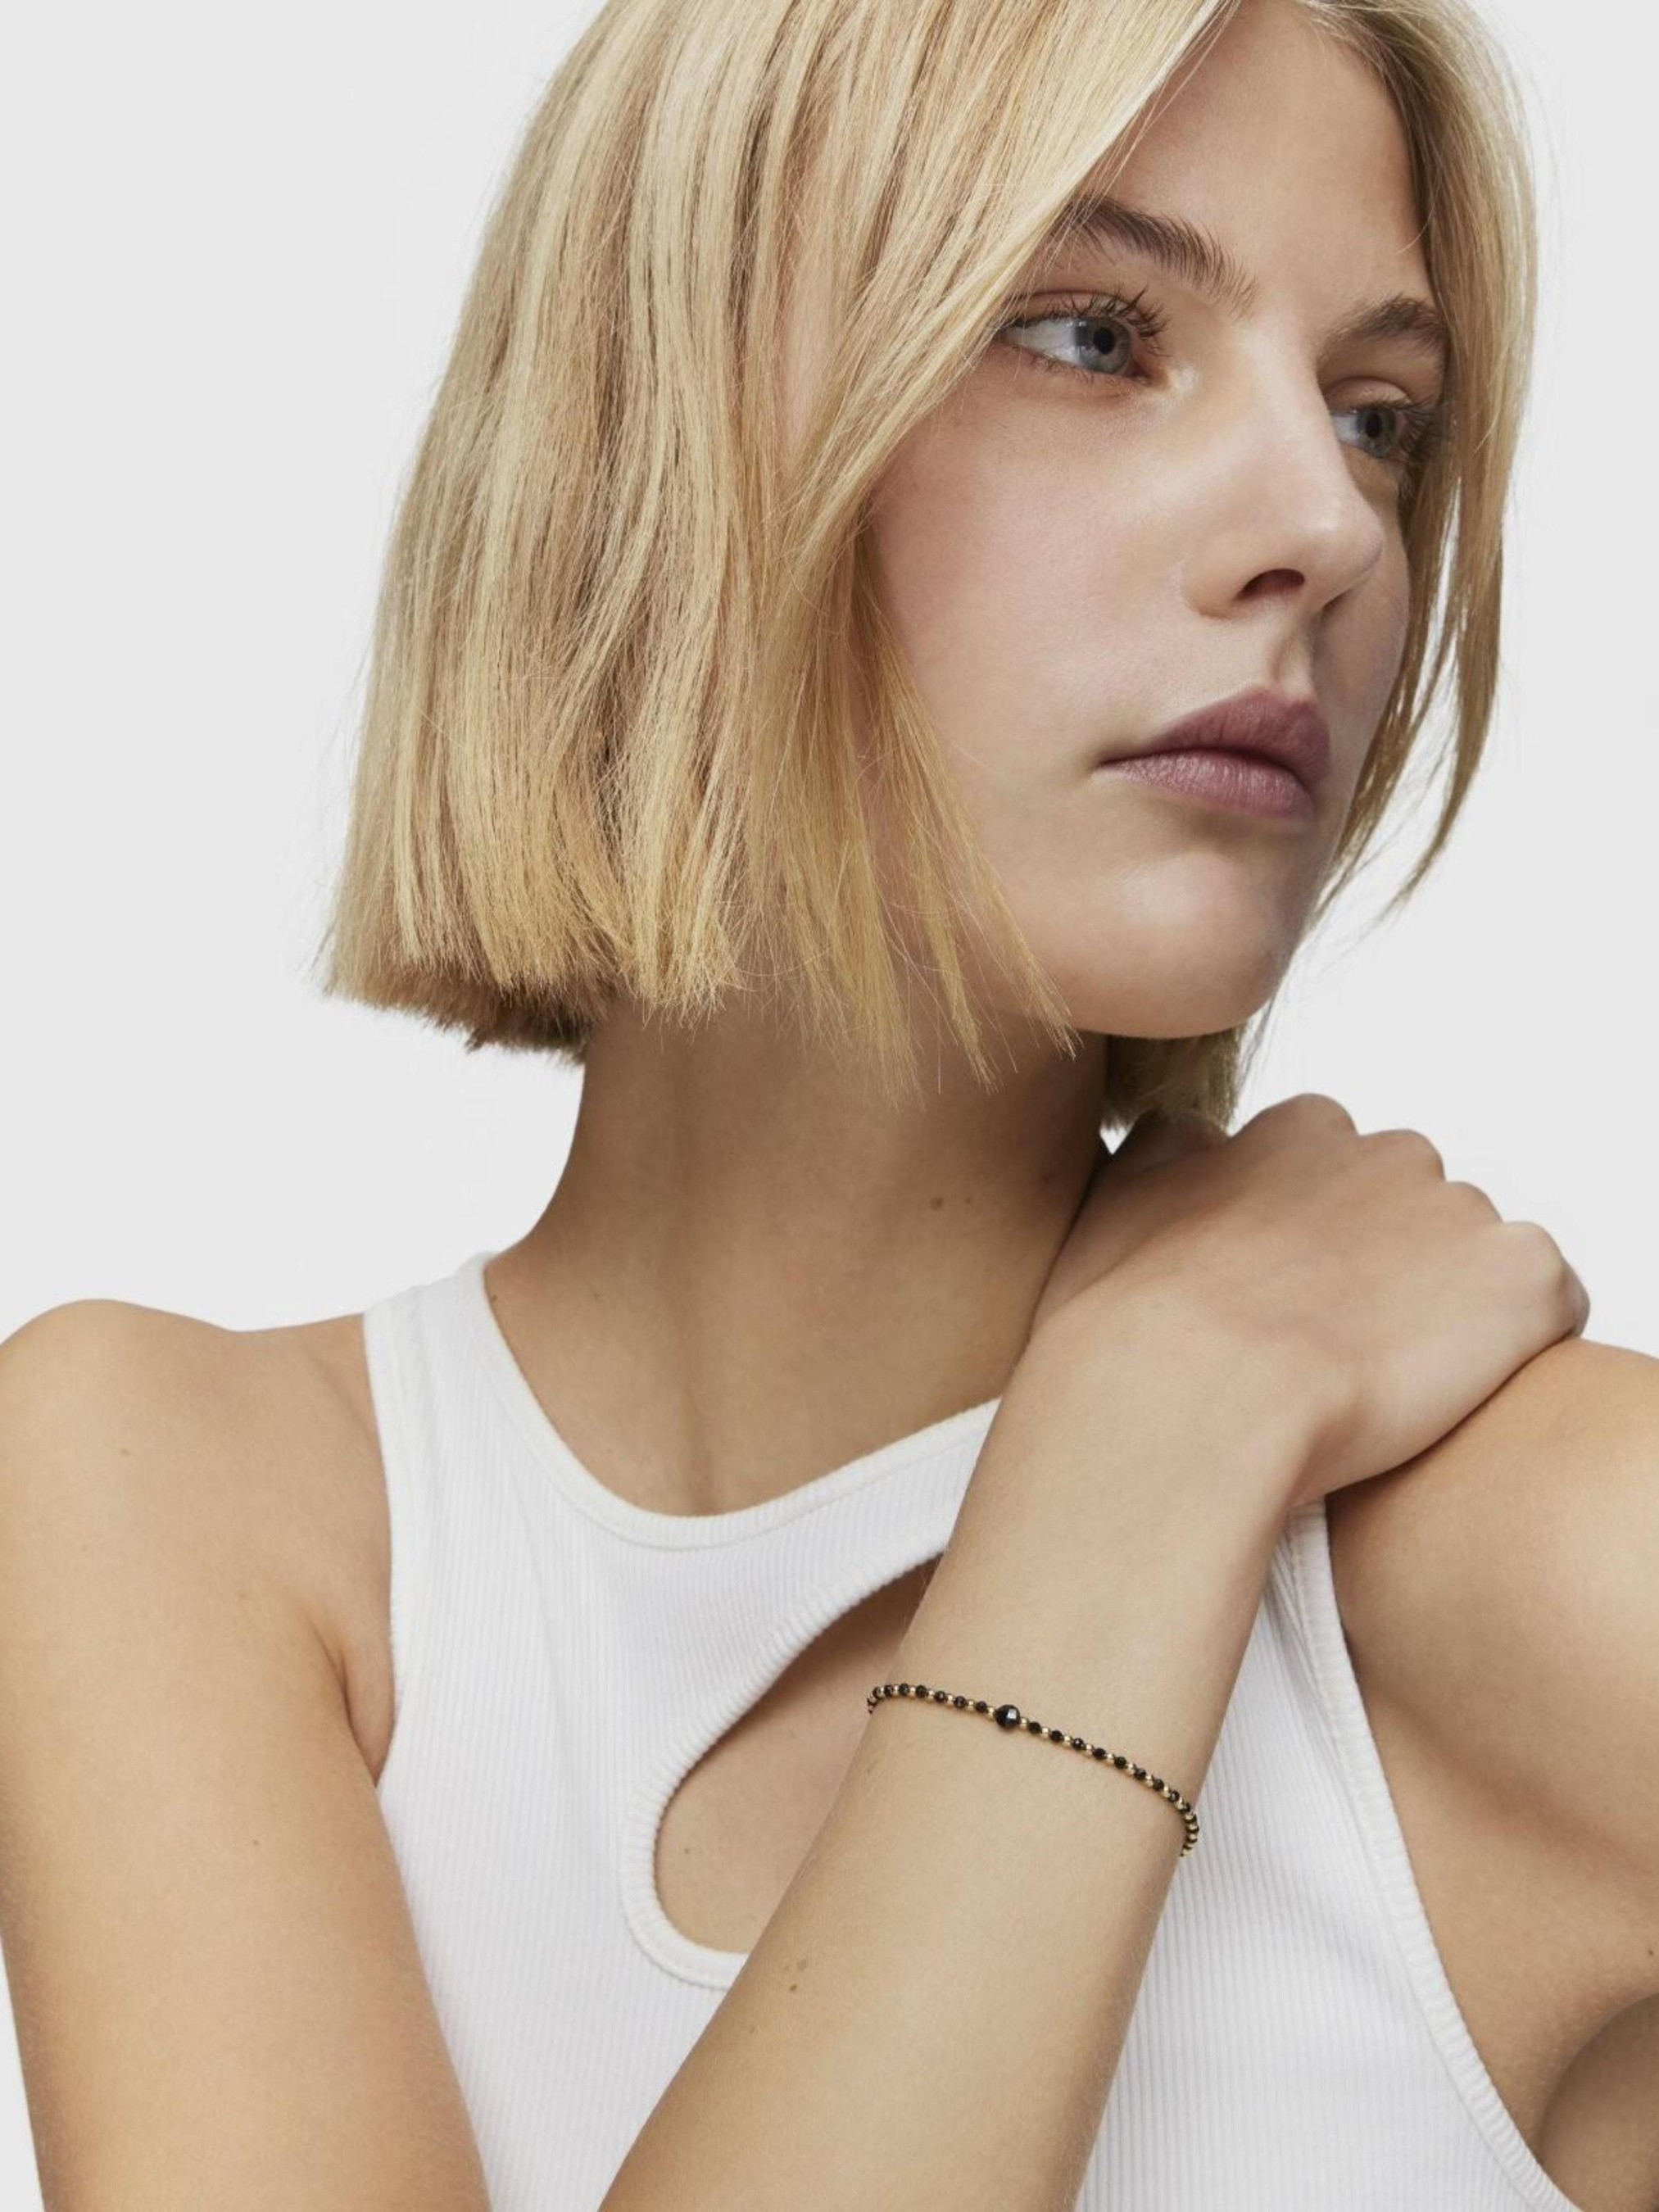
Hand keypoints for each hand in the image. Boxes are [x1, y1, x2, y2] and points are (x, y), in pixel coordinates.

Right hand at [1030, 1093, 1589, 1507]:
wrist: (1186, 1399)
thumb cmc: (1130, 1327)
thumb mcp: (1116, 1202)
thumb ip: (1168, 1154)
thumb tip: (1191, 1140)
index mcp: (1296, 1132)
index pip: (1336, 1169)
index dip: (1316, 1244)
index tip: (1287, 1302)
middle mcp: (1385, 1153)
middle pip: (1415, 1208)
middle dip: (1390, 1270)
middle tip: (1336, 1350)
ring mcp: (1459, 1213)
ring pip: (1477, 1260)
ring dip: (1447, 1311)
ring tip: (1385, 1388)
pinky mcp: (1518, 1280)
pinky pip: (1550, 1299)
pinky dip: (1517, 1343)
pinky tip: (1449, 1393)